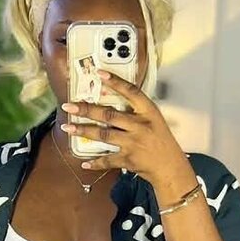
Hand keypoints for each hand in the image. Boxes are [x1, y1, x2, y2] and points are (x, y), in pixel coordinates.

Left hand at [60, 69, 190, 188]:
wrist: (171, 167)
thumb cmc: (162, 142)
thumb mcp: (155, 120)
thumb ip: (136, 111)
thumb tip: (111, 101)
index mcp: (149, 112)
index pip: (131, 92)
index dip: (115, 81)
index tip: (99, 72)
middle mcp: (140, 126)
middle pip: (109, 115)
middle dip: (87, 110)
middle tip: (69, 106)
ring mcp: (133, 143)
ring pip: (104, 135)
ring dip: (84, 131)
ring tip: (68, 128)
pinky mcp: (129, 159)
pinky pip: (108, 160)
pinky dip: (96, 162)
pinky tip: (85, 162)